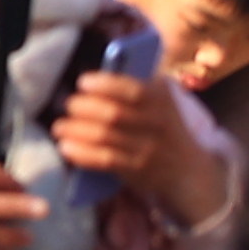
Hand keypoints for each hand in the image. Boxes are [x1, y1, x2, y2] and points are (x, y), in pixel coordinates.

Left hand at [51, 70, 226, 227]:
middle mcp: (156, 123)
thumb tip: (96, 78)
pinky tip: (66, 147)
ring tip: (59, 127)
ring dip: (76, 130)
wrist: (189, 170)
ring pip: (105, 137)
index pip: (133, 90)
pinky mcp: (138, 170)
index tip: (82, 83)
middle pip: (113, 114)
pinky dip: (82, 153)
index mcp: (161, 99)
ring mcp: (147, 148)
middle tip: (68, 105)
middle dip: (83, 108)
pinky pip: (105, 159)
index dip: (104, 85)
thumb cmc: (164, 127)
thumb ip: (136, 86)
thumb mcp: (160, 101)